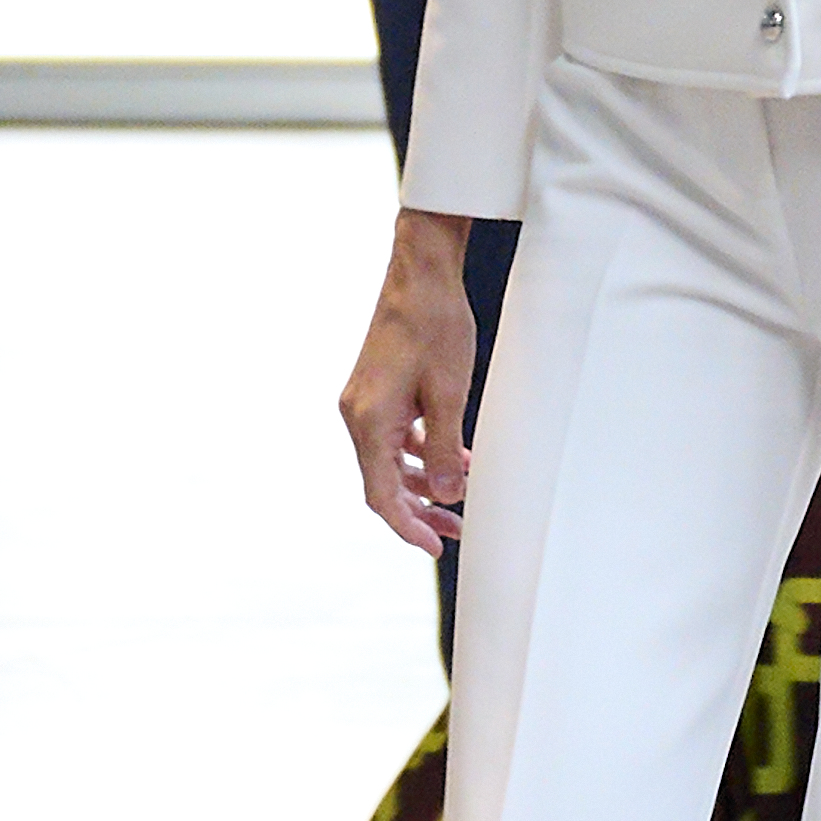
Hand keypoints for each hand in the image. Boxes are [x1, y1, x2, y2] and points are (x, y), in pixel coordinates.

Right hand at [342, 211, 478, 554]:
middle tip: (455, 531)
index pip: (380, 493)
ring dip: (424, 481)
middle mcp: (358, 414)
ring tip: (462, 496)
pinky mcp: (378, 389)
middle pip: (383, 481)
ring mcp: (366, 401)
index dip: (407, 526)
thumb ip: (446, 449)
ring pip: (391, 459)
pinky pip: (396, 435)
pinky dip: (422, 452)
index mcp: (368, 420)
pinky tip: (456, 457)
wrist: (422, 273)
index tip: (433, 547)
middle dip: (419, 509)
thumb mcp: (450, 394)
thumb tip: (447, 494)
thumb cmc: (436, 325)